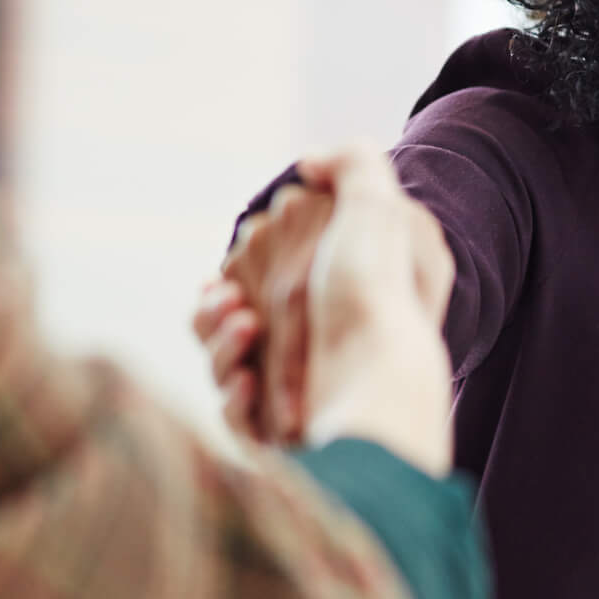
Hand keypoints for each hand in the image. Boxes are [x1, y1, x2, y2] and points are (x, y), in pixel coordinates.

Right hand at [194, 145, 454, 473]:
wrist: (379, 388)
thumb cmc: (377, 296)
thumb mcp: (379, 208)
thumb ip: (351, 165)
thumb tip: (310, 162)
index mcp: (335, 298)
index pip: (267, 278)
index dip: (243, 266)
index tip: (239, 259)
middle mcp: (317, 347)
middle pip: (232, 319)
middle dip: (218, 306)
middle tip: (231, 302)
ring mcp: (298, 393)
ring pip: (224, 364)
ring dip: (219, 343)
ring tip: (244, 329)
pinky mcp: (281, 436)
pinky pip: (235, 413)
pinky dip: (233, 394)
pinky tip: (248, 381)